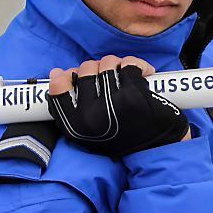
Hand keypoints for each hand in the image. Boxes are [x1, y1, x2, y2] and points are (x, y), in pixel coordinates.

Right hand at [47, 56, 190, 157]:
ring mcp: (112, 102)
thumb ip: (70, 106)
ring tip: (124, 74)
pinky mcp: (134, 94)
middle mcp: (91, 115)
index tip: (77, 75)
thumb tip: (57, 72)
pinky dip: (137, 64)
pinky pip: (129, 64)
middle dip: (97, 68)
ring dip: (117, 65)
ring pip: (107, 63)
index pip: (58, 89)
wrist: (154, 150)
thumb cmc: (121, 137)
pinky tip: (143, 73)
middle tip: (108, 77)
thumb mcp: (89, 132)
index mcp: (76, 126)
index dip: (66, 77)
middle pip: (85, 70)